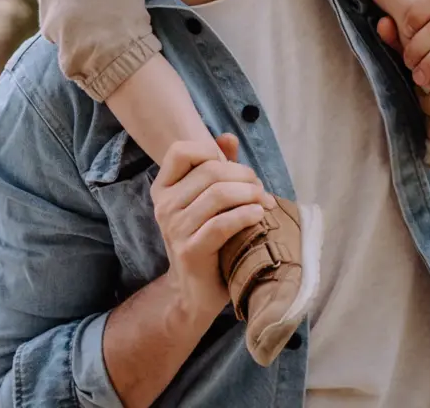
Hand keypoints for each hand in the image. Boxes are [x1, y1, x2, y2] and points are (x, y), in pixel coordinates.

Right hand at [151, 135, 272, 319]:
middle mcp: (164, 205)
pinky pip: (222, 224)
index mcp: (164, 188)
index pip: (181, 151)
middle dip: (244, 175)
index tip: (232, 168)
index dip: (211, 151)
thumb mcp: (209, 201)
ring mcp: (174, 229)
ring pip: (219, 195)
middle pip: (210, 171)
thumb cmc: (207, 239)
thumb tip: (228, 137)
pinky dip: (246, 215)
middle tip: (261, 188)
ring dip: (250, 194)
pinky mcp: (190, 250)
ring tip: (265, 202)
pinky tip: (259, 215)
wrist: (195, 291)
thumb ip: (217, 167)